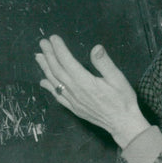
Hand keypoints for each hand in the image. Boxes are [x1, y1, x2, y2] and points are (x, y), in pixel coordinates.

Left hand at [35, 35, 150, 148]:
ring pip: (55, 83)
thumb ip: (105, 63)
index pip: (67, 62)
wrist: (123, 124)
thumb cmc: (123, 99)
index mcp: (84, 82)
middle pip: (57, 71)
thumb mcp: (118, 78)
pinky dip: (49, 88)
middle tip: (42, 43)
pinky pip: (58, 97)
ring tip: (38, 57)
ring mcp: (73, 101)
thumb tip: (96, 47)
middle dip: (49, 55)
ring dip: (45, 69)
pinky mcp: (74, 109)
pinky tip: (43, 82)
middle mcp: (75, 91)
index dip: (59, 49)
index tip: (53, 38)